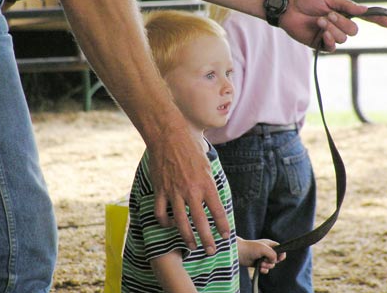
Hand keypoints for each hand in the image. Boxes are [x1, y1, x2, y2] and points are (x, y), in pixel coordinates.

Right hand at [148, 122, 229, 254]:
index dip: (223, 226)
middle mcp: (191, 191)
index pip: (218, 211)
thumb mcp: (207, 164)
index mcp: (206, 184)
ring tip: (192, 246)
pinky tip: (169, 226)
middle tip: (211, 251)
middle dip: (207, 240)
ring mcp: (174, 192)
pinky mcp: (160, 190)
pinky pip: (161, 212)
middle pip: (200, 222)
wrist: (168, 136)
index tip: (226, 236)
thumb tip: (213, 197)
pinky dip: (164, 222)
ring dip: (187, 237)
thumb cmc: (190, 147)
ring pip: (180, 222)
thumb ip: (209, 182)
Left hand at [237, 238, 285, 273]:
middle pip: (276, 259)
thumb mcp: (264, 248)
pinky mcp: (259, 264)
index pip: (280, 249)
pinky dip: (263, 270)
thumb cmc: (251, 248)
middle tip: (266, 259)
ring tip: (260, 263)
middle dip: (272, 261)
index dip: (281, 254)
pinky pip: (265, 270)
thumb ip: (273, 254)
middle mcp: (267, 251)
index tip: (280, 258)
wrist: (239, 253)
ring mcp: (263, 258)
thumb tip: (275, 260)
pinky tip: (259, 268)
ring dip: (266, 266)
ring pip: (271, 265)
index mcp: (269, 245)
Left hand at [280, 0, 386, 51]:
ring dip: (333, 29)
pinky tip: (322, 32)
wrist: (288, 7)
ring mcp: (329, 35)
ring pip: (343, 39)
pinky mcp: (319, 44)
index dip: (378, 20)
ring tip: (319, 21)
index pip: (365, 18)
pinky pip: (332, 47)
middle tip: (328, 15)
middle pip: (354, 30)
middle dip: (343, 23)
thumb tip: (364, 10)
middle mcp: (339, 24)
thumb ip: (347, 6)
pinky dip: (330, 40)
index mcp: (343, 12)